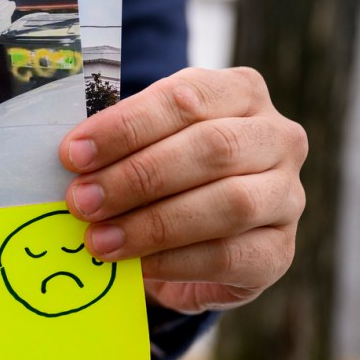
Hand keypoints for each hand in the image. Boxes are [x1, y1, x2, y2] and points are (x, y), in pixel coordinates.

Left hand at [58, 67, 306, 313]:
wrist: (197, 238)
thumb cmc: (163, 173)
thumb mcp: (145, 144)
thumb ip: (119, 146)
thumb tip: (73, 161)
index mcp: (240, 92)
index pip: (185, 99)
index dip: (125, 127)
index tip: (73, 154)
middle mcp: (276, 138)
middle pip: (211, 149)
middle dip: (137, 177)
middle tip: (81, 201)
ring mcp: (286, 195)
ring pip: (228, 204)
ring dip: (153, 224)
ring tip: (99, 239)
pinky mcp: (279, 250)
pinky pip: (229, 255)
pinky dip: (174, 262)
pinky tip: (135, 266)